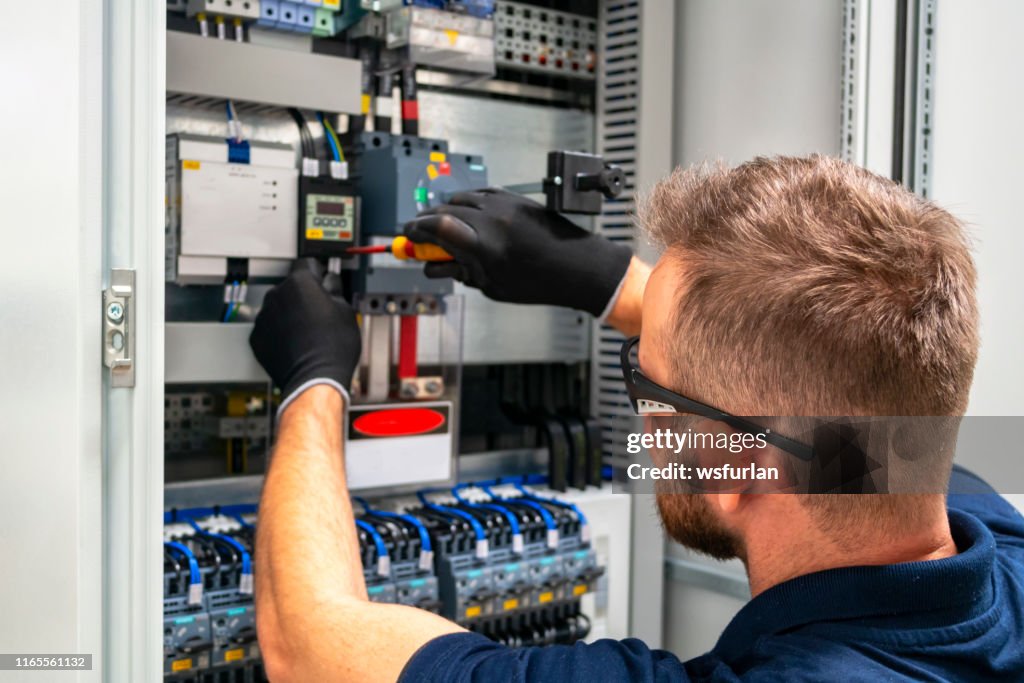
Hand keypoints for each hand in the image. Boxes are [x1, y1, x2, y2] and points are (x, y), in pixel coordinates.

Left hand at [250, 258, 361, 416]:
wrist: (314, 379)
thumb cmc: (332, 348)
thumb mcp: (346, 311)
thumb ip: (335, 290)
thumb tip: (330, 284)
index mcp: (300, 283)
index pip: (307, 263)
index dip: (319, 272)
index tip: (323, 280)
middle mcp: (277, 295)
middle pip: (291, 286)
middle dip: (304, 295)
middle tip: (320, 312)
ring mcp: (264, 317)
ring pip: (279, 307)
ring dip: (289, 314)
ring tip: (308, 332)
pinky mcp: (257, 337)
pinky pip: (269, 328)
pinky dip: (279, 332)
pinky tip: (296, 343)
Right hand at [403, 188, 632, 316]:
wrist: (578, 266)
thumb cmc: (540, 283)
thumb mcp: (493, 287)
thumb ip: (461, 272)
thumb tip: (435, 265)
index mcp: (485, 247)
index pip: (436, 228)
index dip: (415, 231)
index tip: (408, 238)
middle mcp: (493, 221)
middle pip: (443, 211)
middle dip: (425, 223)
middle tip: (418, 236)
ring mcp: (504, 205)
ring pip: (460, 199)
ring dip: (444, 211)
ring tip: (441, 227)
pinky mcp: (514, 198)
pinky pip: (480, 193)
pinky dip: (466, 203)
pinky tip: (465, 215)